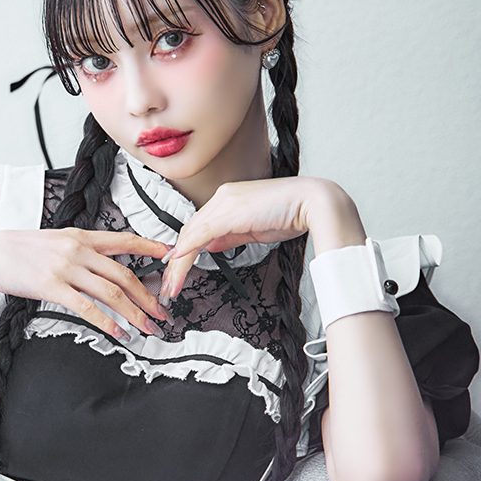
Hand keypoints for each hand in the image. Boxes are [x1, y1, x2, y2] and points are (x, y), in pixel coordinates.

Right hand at [0, 228, 170, 338]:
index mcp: (79, 235)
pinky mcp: (52, 287)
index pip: (123, 239)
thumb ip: (75, 248)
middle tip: (161, 312)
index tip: (169, 254)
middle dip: (147, 296)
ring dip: (133, 313)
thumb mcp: (51, 239)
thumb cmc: (15, 250)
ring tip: (146, 327)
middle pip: (123, 274)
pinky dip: (107, 322)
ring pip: (111, 293)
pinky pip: (88, 308)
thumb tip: (95, 261)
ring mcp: (66, 268)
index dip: (150, 246)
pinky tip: (118, 333)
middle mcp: (77, 249)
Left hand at [159, 177, 364, 301]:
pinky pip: (201, 232)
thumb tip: (209, 246)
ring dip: (179, 262)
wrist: (312, 202)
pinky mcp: (230, 211)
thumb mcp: (253, 229)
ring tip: (172, 283)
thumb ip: (229, 237)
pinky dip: (188, 249)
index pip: (197, 226)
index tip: (175, 266)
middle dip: (176, 260)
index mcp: (228, 199)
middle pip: (189, 230)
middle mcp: (222, 197)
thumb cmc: (289, 214)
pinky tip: (178, 262)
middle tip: (168, 282)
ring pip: (191, 233)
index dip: (184, 248)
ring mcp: (225, 202)